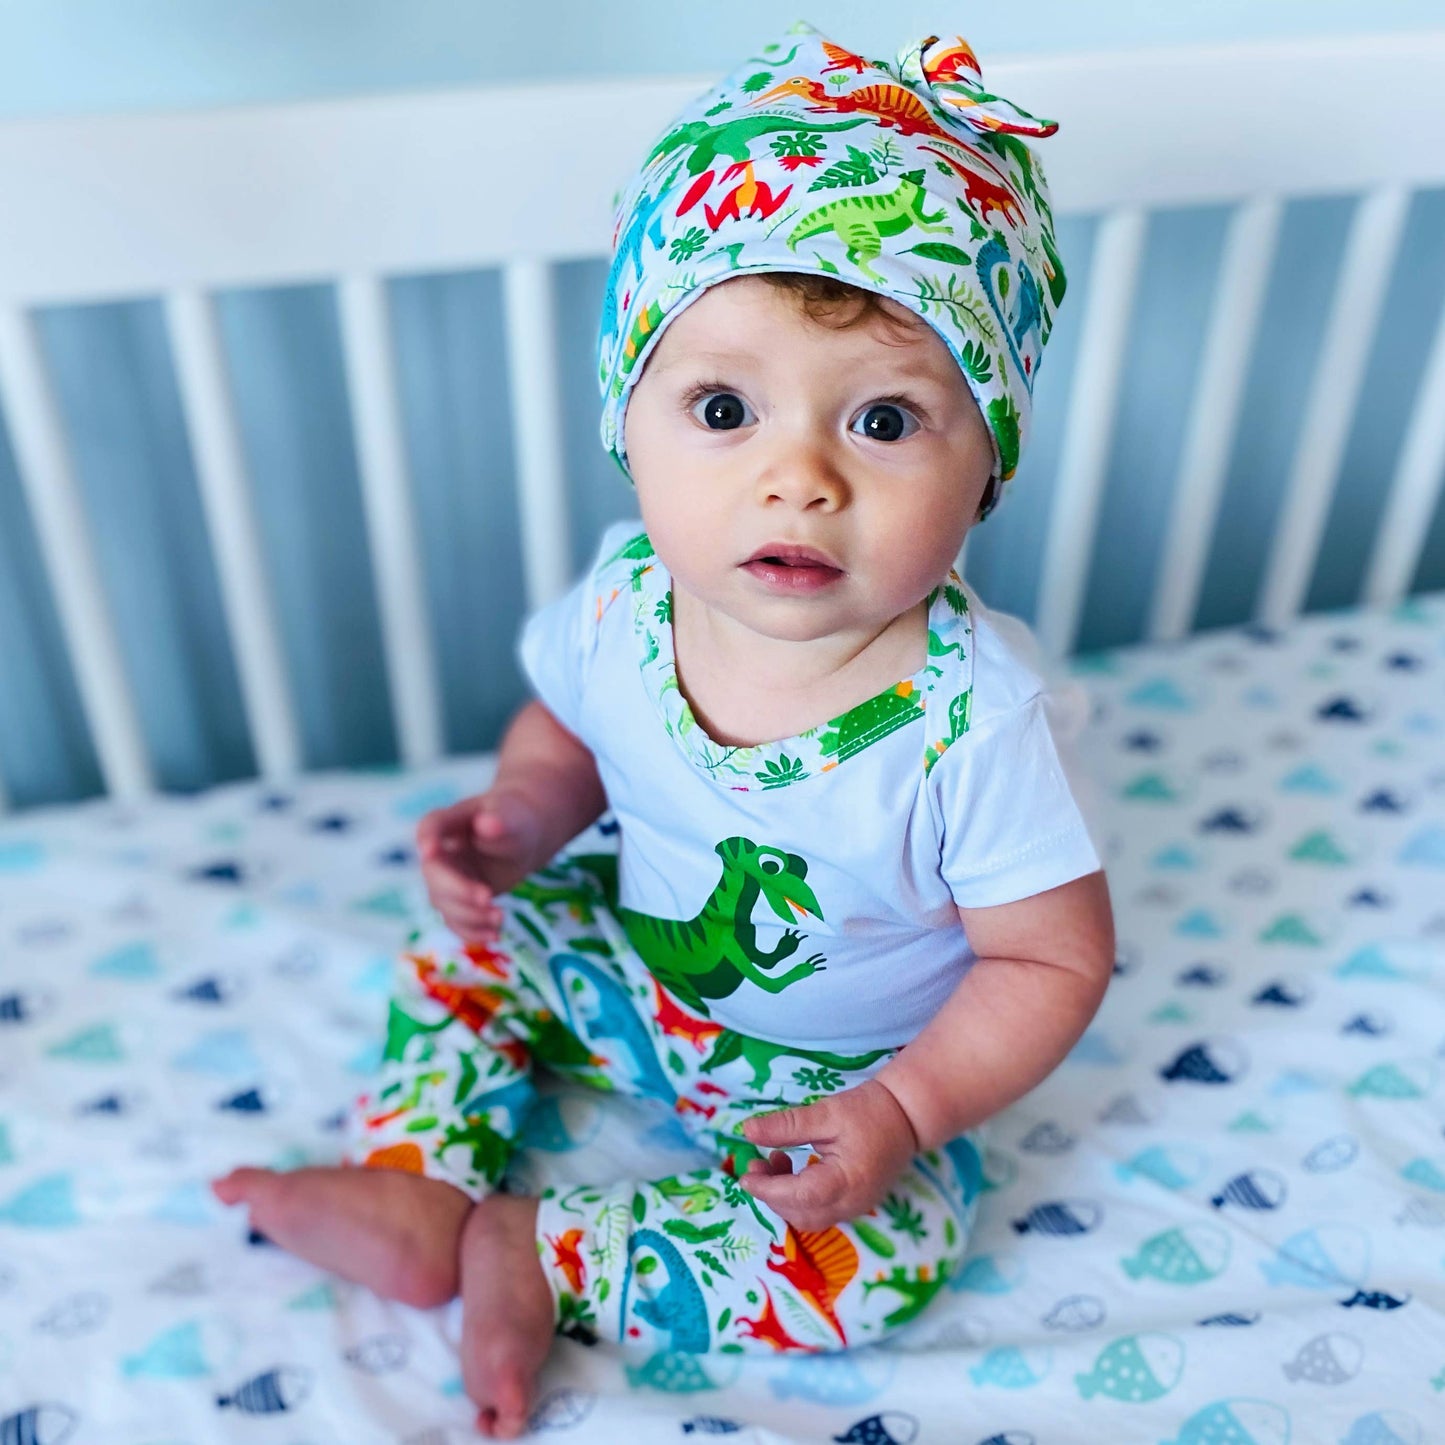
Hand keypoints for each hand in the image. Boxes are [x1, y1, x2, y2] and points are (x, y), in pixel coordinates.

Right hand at [415, 789, 544, 943]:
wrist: (522, 842)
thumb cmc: (513, 822)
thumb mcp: (512, 818)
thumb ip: (500, 821)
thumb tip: (487, 823)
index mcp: (450, 822)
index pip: (429, 826)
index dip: (426, 839)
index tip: (429, 852)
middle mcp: (440, 853)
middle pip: (434, 874)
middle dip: (458, 890)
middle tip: (488, 897)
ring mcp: (446, 879)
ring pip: (444, 903)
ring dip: (470, 916)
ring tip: (500, 917)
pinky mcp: (458, 901)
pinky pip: (456, 922)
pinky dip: (472, 932)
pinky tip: (494, 935)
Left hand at [738, 1079, 919, 1232]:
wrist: (908, 1116)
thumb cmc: (869, 1110)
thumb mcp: (825, 1112)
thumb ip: (786, 1125)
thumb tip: (746, 1131)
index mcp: (845, 1181)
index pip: (797, 1197)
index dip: (766, 1189)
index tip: (744, 1175)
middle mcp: (851, 1204)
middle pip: (799, 1214)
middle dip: (771, 1193)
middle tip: (755, 1163)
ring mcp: (854, 1208)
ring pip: (807, 1218)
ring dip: (783, 1197)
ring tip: (773, 1160)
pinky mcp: (854, 1204)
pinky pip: (818, 1212)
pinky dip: (798, 1198)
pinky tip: (792, 1168)